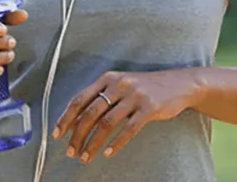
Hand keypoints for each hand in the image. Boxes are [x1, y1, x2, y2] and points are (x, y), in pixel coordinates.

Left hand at [53, 69, 201, 163]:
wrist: (179, 84)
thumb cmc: (145, 88)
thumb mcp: (121, 86)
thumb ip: (101, 98)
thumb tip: (76, 121)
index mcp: (108, 78)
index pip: (80, 99)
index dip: (66, 118)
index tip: (57, 134)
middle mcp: (119, 84)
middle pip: (90, 113)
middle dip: (77, 135)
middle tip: (71, 151)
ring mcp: (135, 95)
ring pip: (107, 124)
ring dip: (93, 143)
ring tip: (86, 157)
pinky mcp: (149, 108)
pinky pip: (129, 129)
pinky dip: (116, 143)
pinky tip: (108, 153)